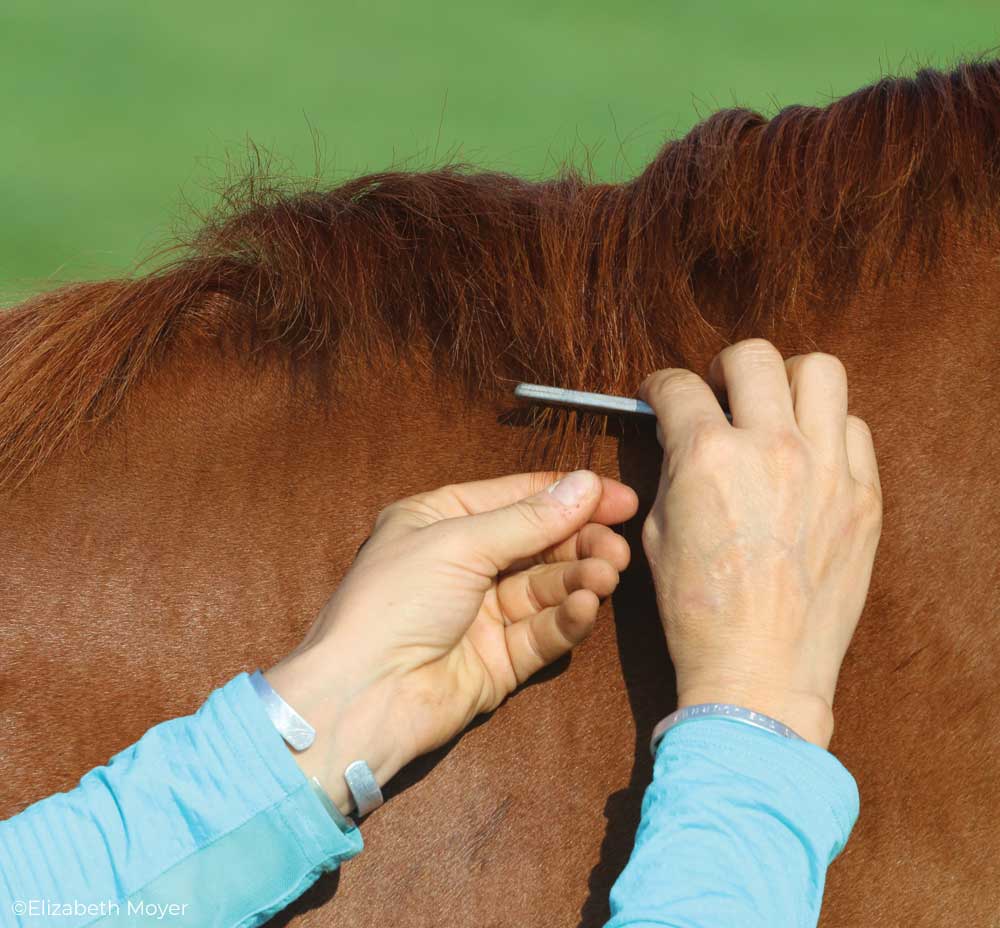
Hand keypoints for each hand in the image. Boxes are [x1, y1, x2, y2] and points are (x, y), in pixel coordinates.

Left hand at [265, 470, 637, 811]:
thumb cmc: (394, 603)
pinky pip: (543, 631)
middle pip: (540, 542)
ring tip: (607, 573)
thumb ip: (528, 519)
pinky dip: (567, 617)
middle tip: (617, 546)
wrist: (364, 696)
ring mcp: (484, 612)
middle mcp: (465, 562)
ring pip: (547, 587)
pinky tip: (584, 606)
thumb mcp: (459, 543)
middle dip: (581, 541)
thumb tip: (586, 484)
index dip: (570, 495)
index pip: (518, 497)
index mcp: (441, 520)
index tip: (621, 497)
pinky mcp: (501, 658)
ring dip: (580, 578)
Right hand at [638, 339, 881, 747]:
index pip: (679, 386)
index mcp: (707, 458)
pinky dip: (828, 430)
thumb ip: (672, 471)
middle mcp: (770, 449)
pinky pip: (854, 428)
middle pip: (753, 355)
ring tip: (774, 410)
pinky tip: (809, 457)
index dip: (661, 386)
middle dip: (725, 367)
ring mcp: (827, 469)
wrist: (759, 672)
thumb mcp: (658, 533)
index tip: (662, 395)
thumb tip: (681, 437)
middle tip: (720, 393)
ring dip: (788, 381)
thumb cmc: (700, 613)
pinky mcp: (864, 496)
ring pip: (820, 371)